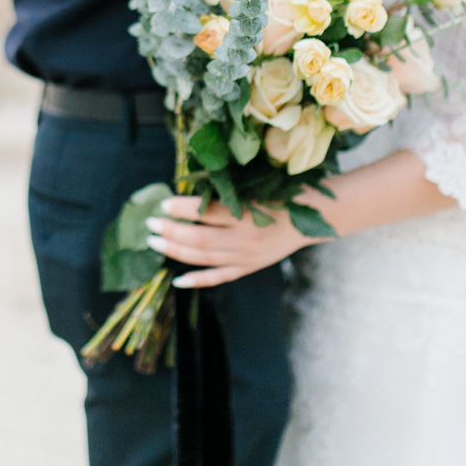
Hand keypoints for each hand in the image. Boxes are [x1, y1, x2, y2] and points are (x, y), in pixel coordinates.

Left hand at [145, 197, 321, 288]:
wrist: (315, 216)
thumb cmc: (284, 193)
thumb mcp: (259, 186)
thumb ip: (229, 190)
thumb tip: (192, 188)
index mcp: (249, 214)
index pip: (207, 213)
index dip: (183, 209)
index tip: (165, 202)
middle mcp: (246, 239)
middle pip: (199, 239)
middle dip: (171, 231)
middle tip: (150, 222)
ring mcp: (247, 257)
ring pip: (204, 259)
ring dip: (175, 251)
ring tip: (154, 241)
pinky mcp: (249, 268)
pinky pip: (220, 277)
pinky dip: (198, 280)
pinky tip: (178, 280)